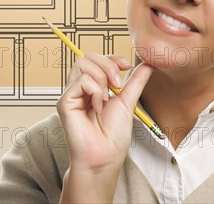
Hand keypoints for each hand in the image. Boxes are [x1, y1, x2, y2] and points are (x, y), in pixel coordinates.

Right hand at [57, 54, 152, 201]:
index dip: (111, 57)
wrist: (105, 157)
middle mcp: (78, 88)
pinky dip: (95, 91)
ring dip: (102, 78)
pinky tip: (97, 107)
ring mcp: (71, 94)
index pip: (95, 59)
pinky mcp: (65, 102)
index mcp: (91, 87)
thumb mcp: (128, 102)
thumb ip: (135, 81)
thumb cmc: (113, 136)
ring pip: (82, 64)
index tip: (127, 65)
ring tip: (107, 99)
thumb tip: (148, 64)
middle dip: (108, 65)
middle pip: (87, 57)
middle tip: (118, 85)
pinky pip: (81, 81)